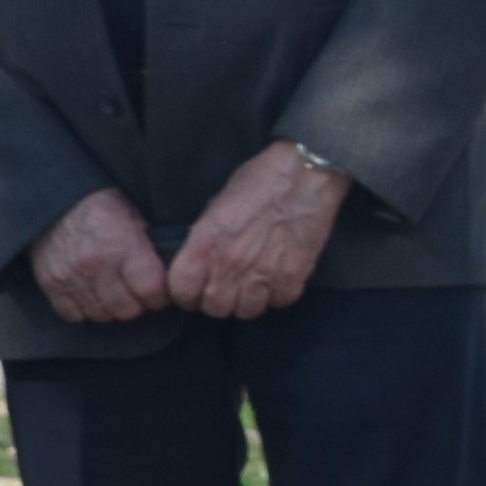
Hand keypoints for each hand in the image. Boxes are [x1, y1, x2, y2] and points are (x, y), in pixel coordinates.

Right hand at [25, 188, 171, 322]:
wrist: (55, 196)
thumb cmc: (103, 207)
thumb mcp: (135, 219)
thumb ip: (151, 251)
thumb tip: (170, 282)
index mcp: (122, 245)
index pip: (151, 291)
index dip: (159, 296)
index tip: (157, 291)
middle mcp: (95, 264)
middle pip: (127, 310)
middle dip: (136, 304)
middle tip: (134, 292)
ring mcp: (69, 275)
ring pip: (101, 315)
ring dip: (110, 308)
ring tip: (111, 292)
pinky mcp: (49, 282)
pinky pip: (73, 315)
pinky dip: (83, 309)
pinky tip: (89, 293)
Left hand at [166, 141, 350, 319]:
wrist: (304, 174)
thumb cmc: (257, 181)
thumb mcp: (216, 206)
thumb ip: (204, 239)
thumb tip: (197, 263)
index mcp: (205, 242)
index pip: (181, 290)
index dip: (184, 293)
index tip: (191, 289)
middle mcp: (231, 263)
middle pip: (213, 308)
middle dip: (214, 300)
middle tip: (223, 287)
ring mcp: (263, 274)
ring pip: (245, 312)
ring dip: (245, 301)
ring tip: (250, 284)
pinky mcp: (293, 278)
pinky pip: (277, 303)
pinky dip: (275, 295)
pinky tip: (275, 278)